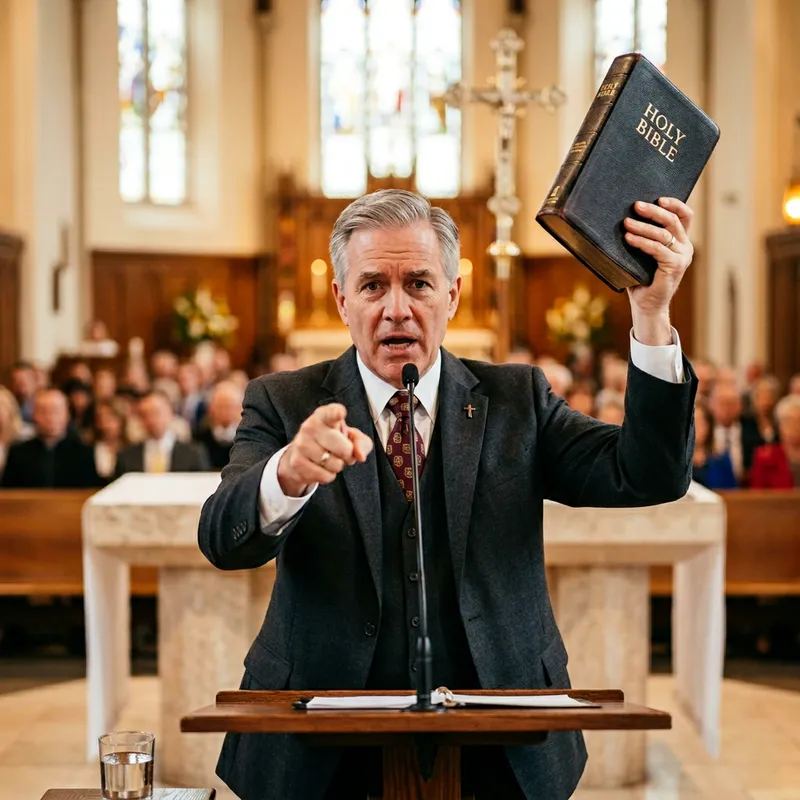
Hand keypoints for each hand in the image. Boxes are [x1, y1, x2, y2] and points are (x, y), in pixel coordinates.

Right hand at [277, 403, 373, 496]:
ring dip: (337, 466)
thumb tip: (360, 455)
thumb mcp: (350, 437)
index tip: (341, 413)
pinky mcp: (297, 462)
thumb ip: (361, 443)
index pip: (331, 413)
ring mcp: (302, 444)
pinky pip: (325, 476)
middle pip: (345, 448)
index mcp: (324, 415)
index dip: (337, 413)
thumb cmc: (331, 442)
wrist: (302, 456)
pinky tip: (320, 467)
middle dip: (348, 455)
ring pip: (335, 464)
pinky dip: (327, 475)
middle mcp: (310, 427)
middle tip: (341, 452)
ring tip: (328, 458)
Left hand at [623, 197, 693, 344]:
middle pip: (673, 220)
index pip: (684, 216)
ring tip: (626, 223)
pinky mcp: (675, 266)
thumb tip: (623, 217)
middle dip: (653, 211)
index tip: (658, 198)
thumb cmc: (641, 279)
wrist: (646, 305)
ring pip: (664, 234)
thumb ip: (642, 238)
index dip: (674, 204)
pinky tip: (629, 239)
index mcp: (680, 241)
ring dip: (643, 226)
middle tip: (636, 206)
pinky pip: (658, 249)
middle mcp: (685, 247)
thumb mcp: (642, 254)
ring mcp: (682, 257)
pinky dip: (642, 242)